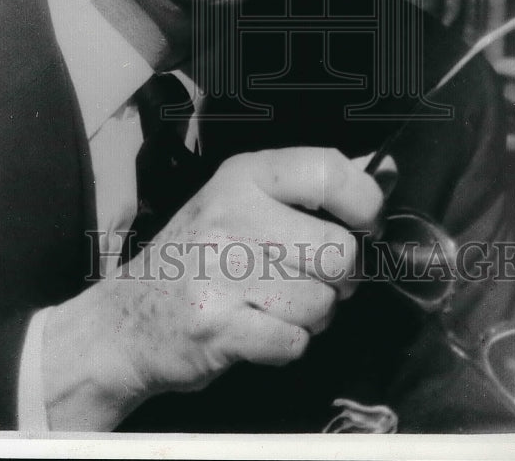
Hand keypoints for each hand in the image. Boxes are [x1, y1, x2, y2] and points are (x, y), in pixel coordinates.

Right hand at [41, 147, 383, 428]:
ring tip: (275, 303)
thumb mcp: (244, 199)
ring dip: (312, 314)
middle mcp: (231, 215)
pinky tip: (258, 328)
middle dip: (339, 277)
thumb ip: (313, 184)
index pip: (329, 170)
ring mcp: (222, 272)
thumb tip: (387, 169)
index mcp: (242, 176)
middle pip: (340, 252)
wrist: (127, 320)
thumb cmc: (199, 255)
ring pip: (323, 302)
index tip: (364, 226)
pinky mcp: (219, 326)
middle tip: (310, 277)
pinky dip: (286, 345)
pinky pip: (295, 342)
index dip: (366, 204)